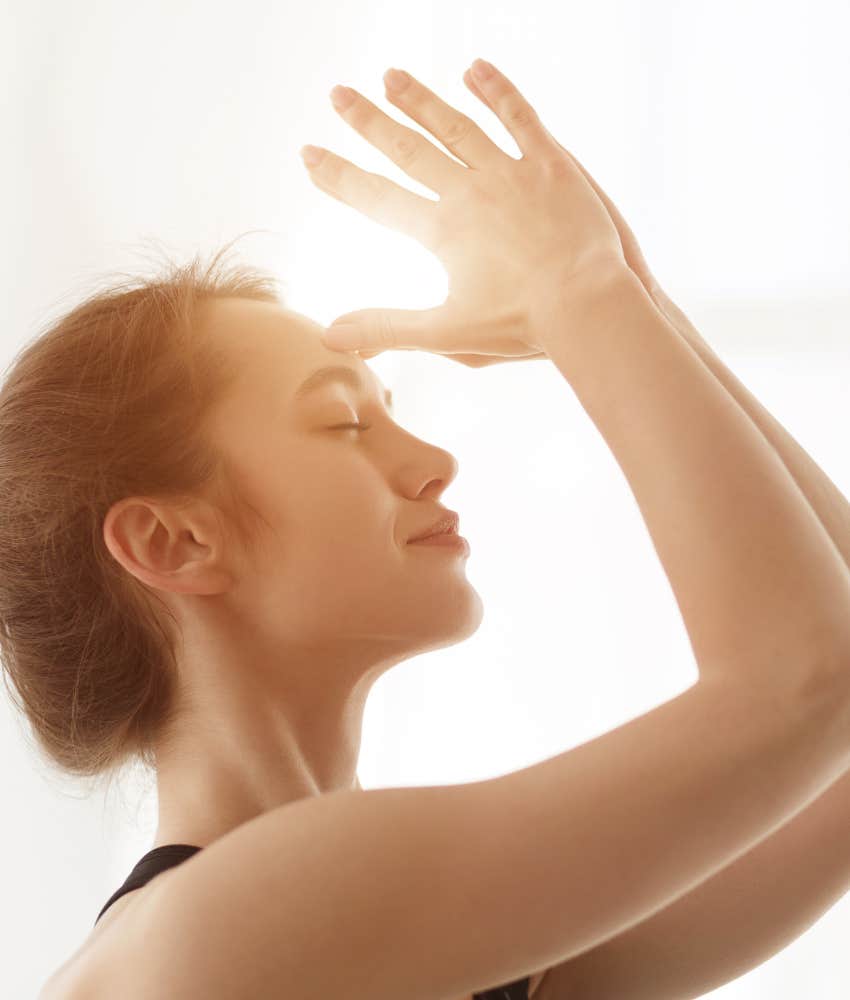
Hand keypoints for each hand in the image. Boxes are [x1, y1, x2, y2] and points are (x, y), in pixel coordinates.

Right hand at [301, 59, 626, 362]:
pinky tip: (475, 68)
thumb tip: (330, 336)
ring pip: (457, 126)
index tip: (310, 154)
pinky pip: (520, 118)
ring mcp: (510, 173)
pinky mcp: (551, 165)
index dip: (340, 178)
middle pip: (408, 150)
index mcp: (441, 232)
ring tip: (392, 76)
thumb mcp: (446, 334)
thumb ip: (386, 329)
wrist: (587, 305)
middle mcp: (469, 192)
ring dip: (421, 100)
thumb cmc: (520, 325)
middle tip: (338, 93)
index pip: (377, 199)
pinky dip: (497, 91)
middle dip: (369, 122)